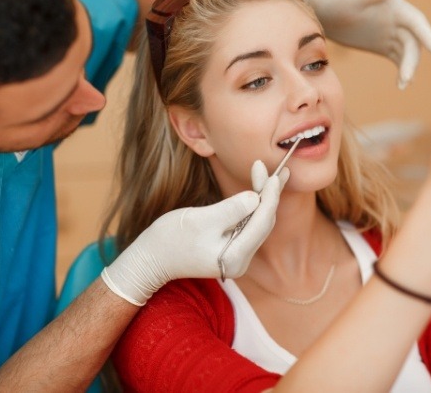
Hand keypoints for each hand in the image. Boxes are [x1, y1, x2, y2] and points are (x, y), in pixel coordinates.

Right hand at [101, 162, 288, 305]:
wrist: (150, 259)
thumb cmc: (170, 239)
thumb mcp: (199, 220)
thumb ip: (230, 210)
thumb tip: (255, 197)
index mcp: (235, 257)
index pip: (262, 222)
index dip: (269, 195)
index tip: (273, 173)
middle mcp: (241, 262)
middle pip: (264, 223)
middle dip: (270, 195)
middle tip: (280, 169)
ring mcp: (237, 257)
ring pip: (258, 224)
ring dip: (264, 199)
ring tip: (273, 175)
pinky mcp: (231, 250)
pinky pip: (249, 226)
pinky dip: (253, 207)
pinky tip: (258, 190)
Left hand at [290, 0, 430, 88]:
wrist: (327, 13)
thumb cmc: (341, 0)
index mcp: (397, 7)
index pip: (417, 22)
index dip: (428, 35)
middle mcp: (399, 21)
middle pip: (412, 42)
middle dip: (412, 60)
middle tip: (406, 78)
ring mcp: (392, 35)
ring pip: (407, 53)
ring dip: (409, 69)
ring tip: (403, 85)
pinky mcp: (384, 46)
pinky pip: (398, 60)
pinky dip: (402, 71)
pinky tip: (401, 85)